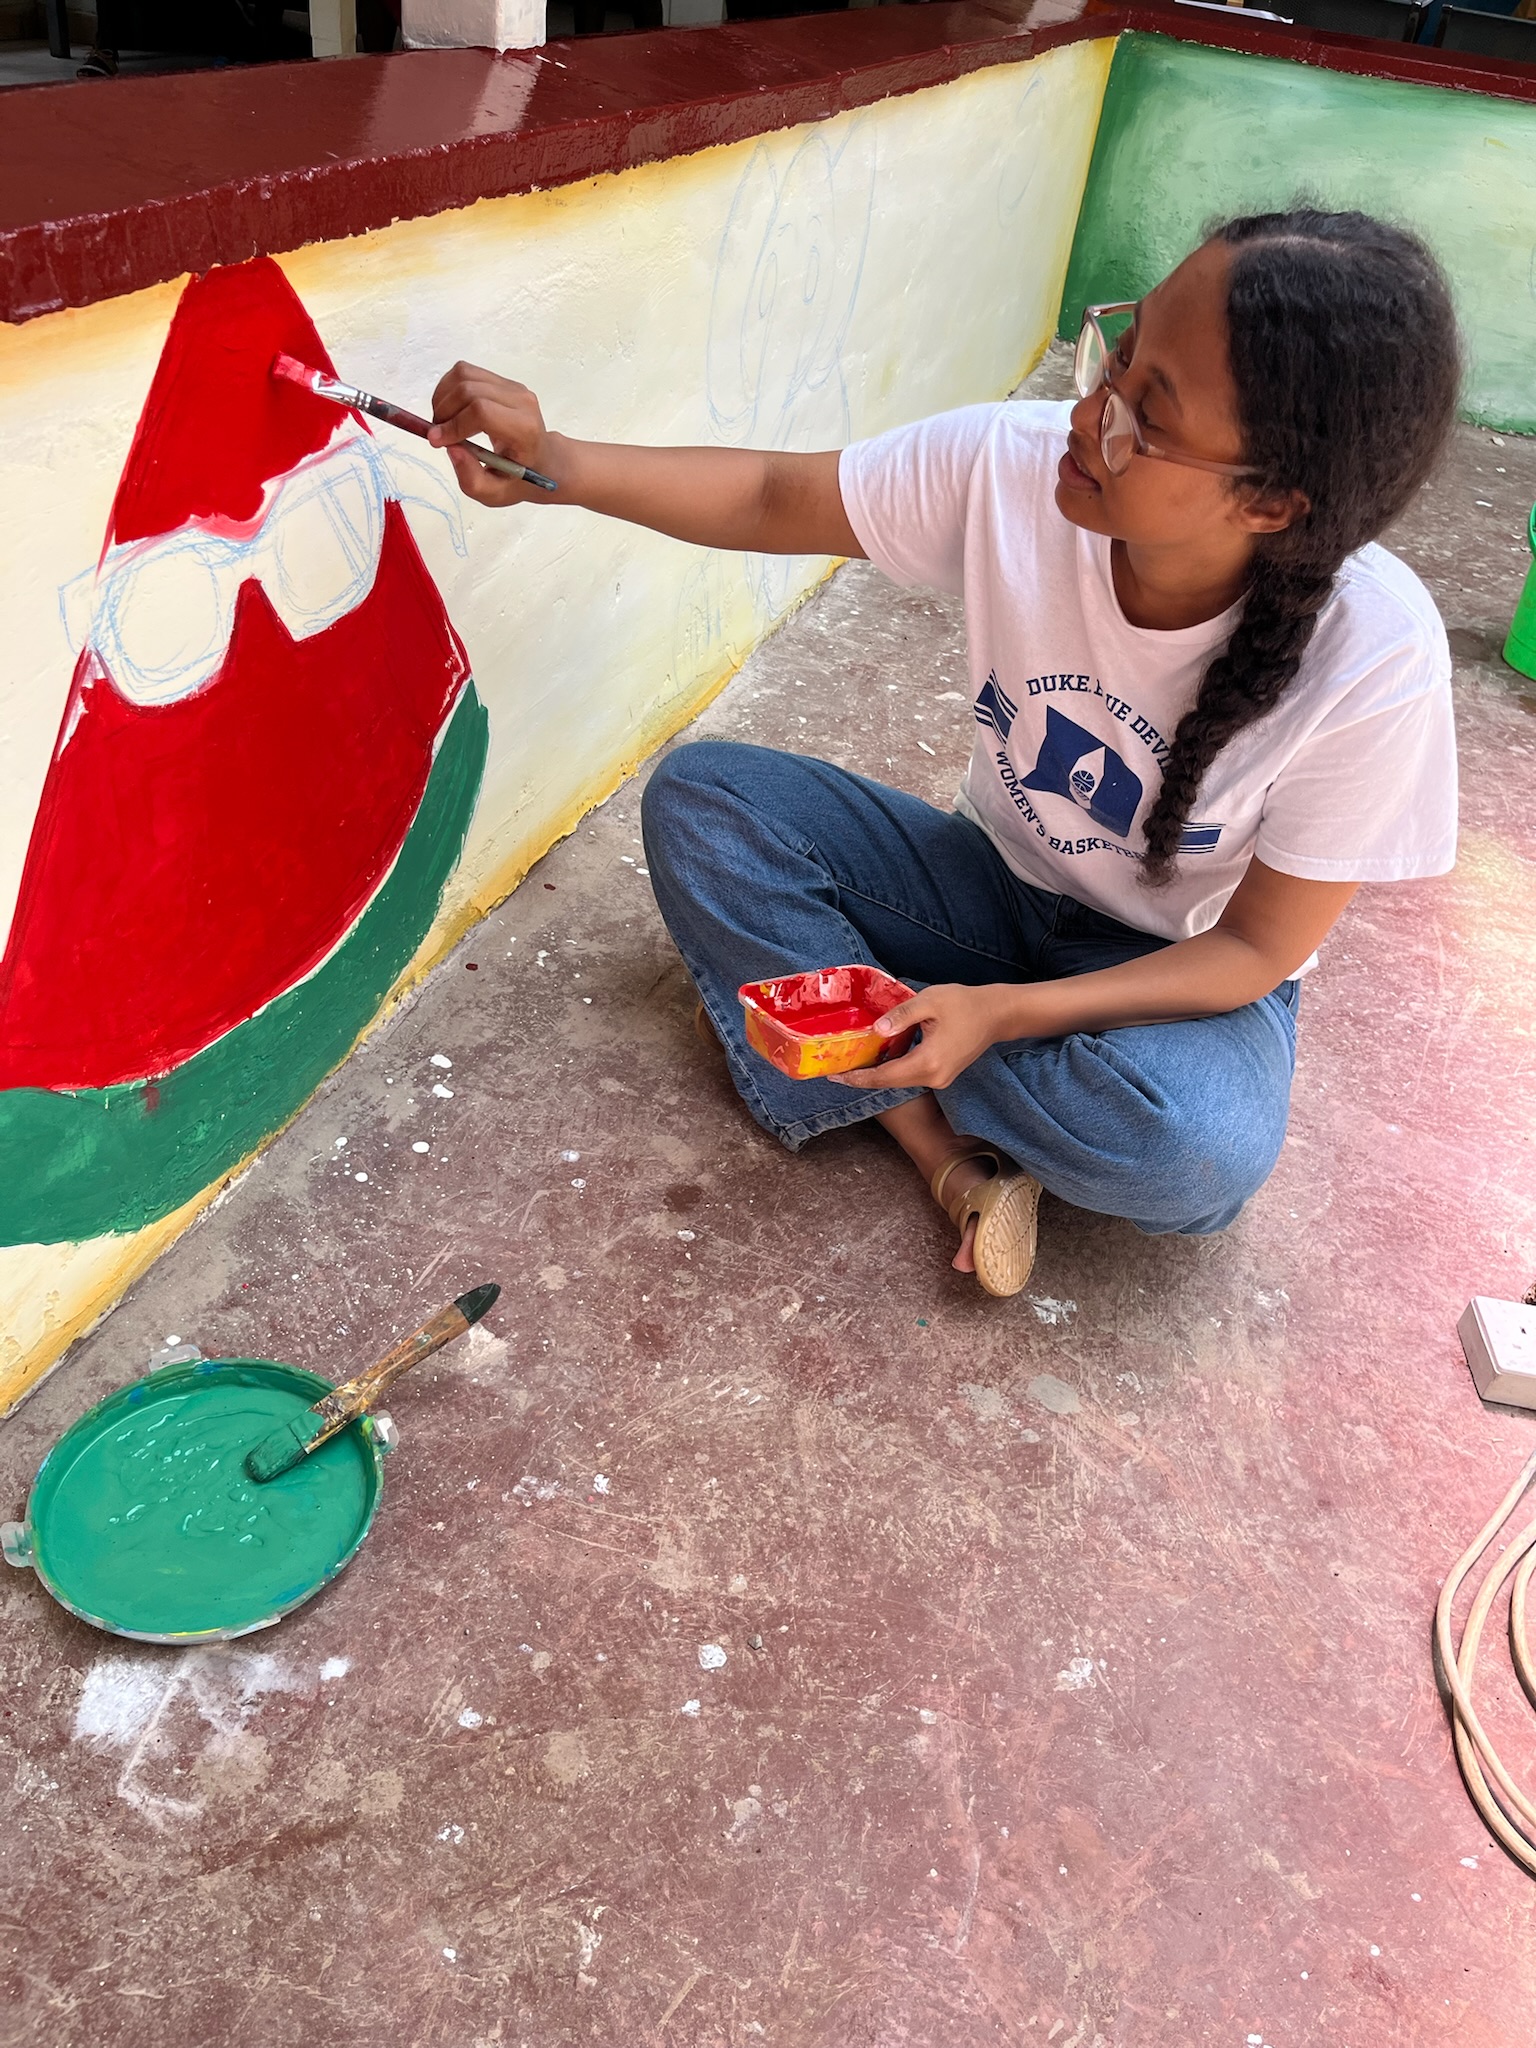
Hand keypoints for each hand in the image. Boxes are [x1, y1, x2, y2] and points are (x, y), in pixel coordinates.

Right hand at [428, 361, 557, 506]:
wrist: (544, 461)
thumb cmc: (520, 479)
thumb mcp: (495, 494)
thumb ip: (471, 478)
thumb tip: (450, 447)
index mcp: (524, 430)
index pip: (482, 411)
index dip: (454, 424)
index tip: (437, 441)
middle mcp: (521, 402)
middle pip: (469, 389)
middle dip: (444, 411)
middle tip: (438, 434)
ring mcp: (513, 387)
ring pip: (464, 374)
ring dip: (443, 398)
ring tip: (443, 422)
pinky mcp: (503, 381)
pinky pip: (466, 372)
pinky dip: (448, 389)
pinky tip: (450, 411)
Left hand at [835, 983, 1021, 1092]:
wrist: (996, 1014)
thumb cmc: (965, 1004)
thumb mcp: (930, 1001)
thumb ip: (901, 1015)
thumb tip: (876, 1030)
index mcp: (929, 1062)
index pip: (886, 1076)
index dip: (859, 1077)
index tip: (836, 1076)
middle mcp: (934, 1077)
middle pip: (890, 1083)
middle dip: (863, 1078)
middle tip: (837, 1070)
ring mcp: (940, 1079)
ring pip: (900, 1081)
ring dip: (878, 1074)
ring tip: (853, 1065)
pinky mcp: (943, 1075)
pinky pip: (911, 1075)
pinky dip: (893, 1069)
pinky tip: (879, 1058)